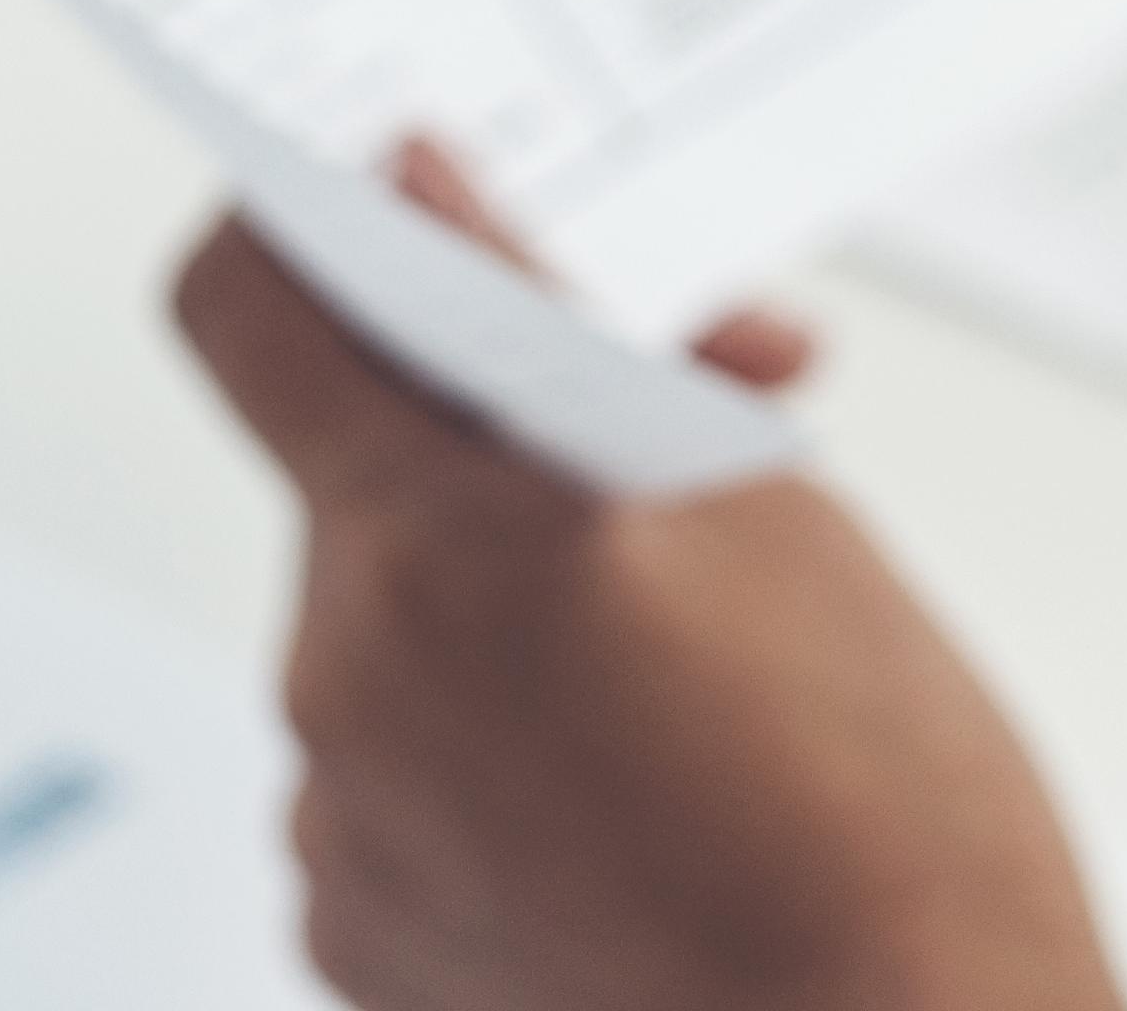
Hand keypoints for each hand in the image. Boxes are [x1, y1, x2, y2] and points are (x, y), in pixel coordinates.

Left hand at [172, 140, 1126, 1010]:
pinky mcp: (359, 942)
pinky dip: (489, 736)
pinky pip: (390, 769)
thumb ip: (556, 331)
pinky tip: (636, 776)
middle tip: (696, 440)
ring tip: (692, 656)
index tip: (381, 205)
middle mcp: (342, 683)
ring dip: (505, 592)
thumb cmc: (880, 797)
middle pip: (360, 469)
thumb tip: (429, 192)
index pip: (246, 307)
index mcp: (433, 539)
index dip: (294, 224)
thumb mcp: (751, 494)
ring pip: (390, 620)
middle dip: (505, 432)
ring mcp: (341, 829)